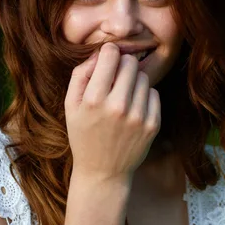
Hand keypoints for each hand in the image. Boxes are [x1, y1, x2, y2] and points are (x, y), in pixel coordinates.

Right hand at [64, 43, 160, 182]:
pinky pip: (154, 93)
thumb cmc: (84, 134)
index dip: (108, 53)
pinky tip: (133, 108)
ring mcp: (137, 116)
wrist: (103, 172)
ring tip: (123, 96)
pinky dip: (144, 96)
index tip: (107, 59)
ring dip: (133, 81)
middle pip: (130, 62)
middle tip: (115, 78)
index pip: (110, 54)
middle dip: (122, 65)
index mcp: (94, 99)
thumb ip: (81, 74)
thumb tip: (100, 52)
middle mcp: (117, 106)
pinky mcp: (153, 125)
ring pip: (143, 77)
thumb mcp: (71, 105)